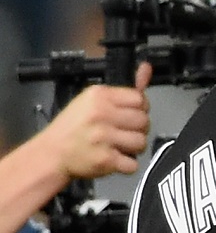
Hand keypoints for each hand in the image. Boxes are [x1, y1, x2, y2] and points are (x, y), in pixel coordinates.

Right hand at [36, 62, 151, 179]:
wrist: (51, 153)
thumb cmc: (73, 126)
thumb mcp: (92, 101)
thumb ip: (123, 90)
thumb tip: (147, 67)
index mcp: (99, 96)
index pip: (139, 99)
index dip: (140, 109)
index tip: (129, 115)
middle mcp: (102, 114)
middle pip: (144, 121)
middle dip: (137, 129)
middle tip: (122, 132)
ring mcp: (104, 137)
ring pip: (141, 142)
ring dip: (133, 148)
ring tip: (117, 146)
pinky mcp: (106, 159)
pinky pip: (133, 164)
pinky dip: (126, 165)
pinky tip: (113, 159)